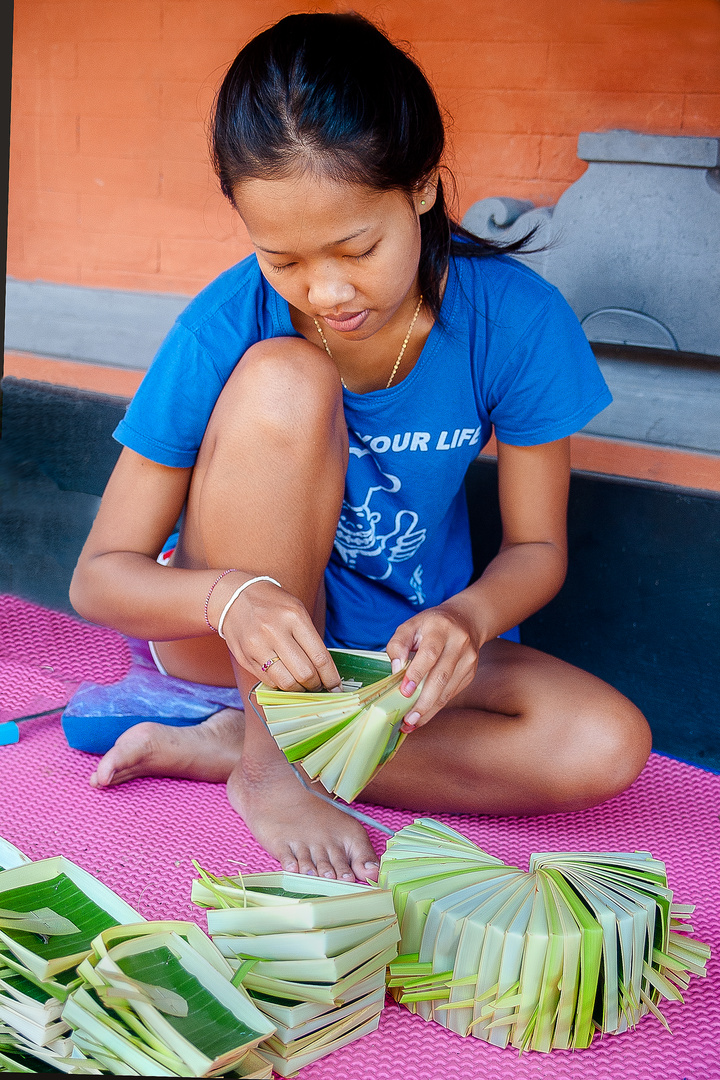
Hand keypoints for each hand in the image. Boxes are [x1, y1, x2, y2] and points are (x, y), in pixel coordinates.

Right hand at [214, 576, 340, 691]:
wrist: (235, 597)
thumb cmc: (273, 605)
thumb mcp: (297, 611)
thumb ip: (311, 639)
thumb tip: (325, 673)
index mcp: (294, 617)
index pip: (319, 657)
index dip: (331, 677)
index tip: (336, 687)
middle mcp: (274, 631)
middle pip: (304, 674)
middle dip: (316, 685)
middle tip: (319, 686)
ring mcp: (257, 646)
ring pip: (286, 683)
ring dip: (299, 689)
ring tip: (302, 685)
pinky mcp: (245, 658)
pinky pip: (269, 681)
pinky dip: (281, 684)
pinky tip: (285, 677)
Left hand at [386, 603, 480, 731]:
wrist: (465, 620)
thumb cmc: (431, 625)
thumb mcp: (410, 625)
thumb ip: (398, 644)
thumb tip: (396, 670)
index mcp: (440, 628)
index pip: (430, 653)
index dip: (416, 673)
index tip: (404, 691)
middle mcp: (458, 643)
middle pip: (441, 676)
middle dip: (423, 701)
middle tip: (408, 719)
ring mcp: (468, 659)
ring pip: (448, 690)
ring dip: (429, 710)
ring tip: (411, 723)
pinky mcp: (470, 673)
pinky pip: (452, 693)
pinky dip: (436, 707)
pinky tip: (423, 715)